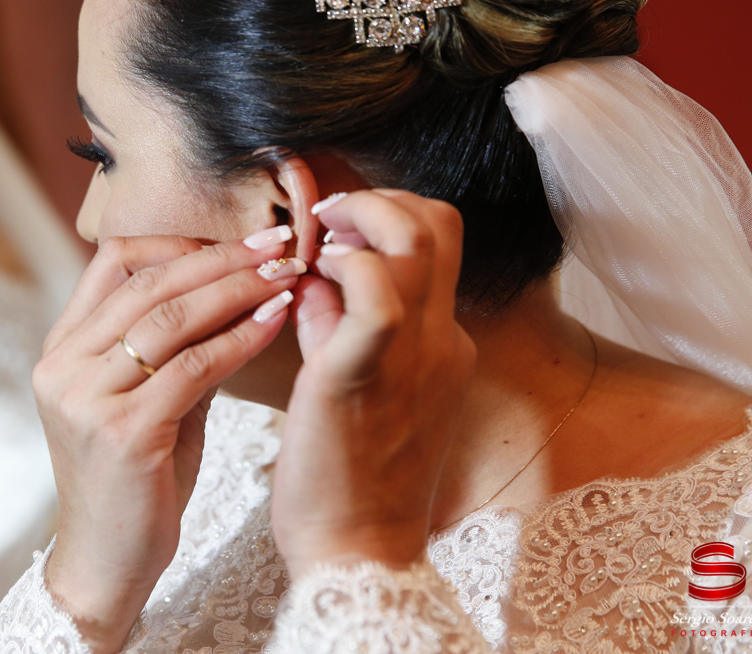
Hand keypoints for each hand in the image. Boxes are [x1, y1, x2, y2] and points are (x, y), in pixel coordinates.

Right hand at [35, 232, 302, 653]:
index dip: (180, 241)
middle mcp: (63, 366)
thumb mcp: (147, 399)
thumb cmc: (137, 480)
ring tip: (286, 275)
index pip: (113, 261)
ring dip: (236, 290)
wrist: (108, 566)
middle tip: (278, 244)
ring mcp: (87, 399)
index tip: (238, 241)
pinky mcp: (123, 434)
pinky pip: (193, 368)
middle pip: (148, 282)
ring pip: (169, 319)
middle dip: (220, 258)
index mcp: (61, 349)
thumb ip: (176, 346)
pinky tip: (275, 322)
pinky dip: (239, 339)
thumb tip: (238, 289)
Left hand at [273, 191, 476, 576]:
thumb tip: (314, 275)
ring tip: (317, 248)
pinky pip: (375, 296)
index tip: (335, 232)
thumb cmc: (347, 474)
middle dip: (378, 199)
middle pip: (439, 221)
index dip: (387, 216)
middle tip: (326, 224)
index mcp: (442, 344)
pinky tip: (308, 285)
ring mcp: (413, 357)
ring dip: (360, 220)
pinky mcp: (364, 376)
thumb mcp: (359, 385)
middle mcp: (440, 340)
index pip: (437, 242)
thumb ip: (340, 324)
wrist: (355, 553)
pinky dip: (344, 268)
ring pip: (415, 239)